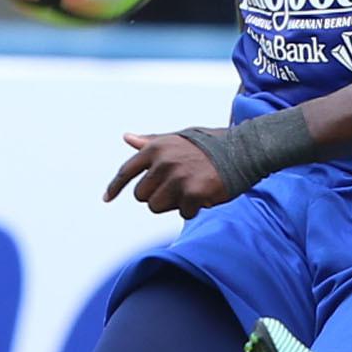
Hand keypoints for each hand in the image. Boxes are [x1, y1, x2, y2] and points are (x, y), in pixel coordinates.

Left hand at [105, 132, 231, 215]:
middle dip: (157, 196)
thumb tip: (127, 137)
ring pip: (157, 207)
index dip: (115, 187)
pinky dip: (193, 209)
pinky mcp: (192, 193)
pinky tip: (205, 195)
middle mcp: (163, 161)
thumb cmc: (211, 144)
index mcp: (156, 147)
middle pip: (141, 196)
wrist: (245, 149)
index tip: (106, 199)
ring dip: (173, 204)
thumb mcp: (178, 138)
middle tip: (178, 187)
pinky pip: (182, 213)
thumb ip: (151, 141)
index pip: (126, 171)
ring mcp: (177, 178)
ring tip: (190, 190)